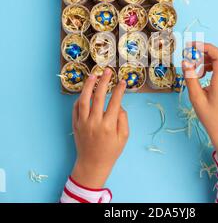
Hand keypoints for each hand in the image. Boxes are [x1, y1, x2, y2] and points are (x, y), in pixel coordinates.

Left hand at [71, 68, 128, 188]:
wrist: (92, 164)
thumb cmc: (111, 151)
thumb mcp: (123, 137)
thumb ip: (123, 119)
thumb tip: (118, 105)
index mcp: (108, 126)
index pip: (114, 102)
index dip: (119, 90)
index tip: (122, 81)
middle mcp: (94, 122)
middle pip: (98, 97)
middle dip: (104, 82)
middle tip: (107, 71)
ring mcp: (83, 123)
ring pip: (84, 100)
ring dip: (88, 86)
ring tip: (93, 75)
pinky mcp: (75, 124)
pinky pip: (76, 108)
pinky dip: (80, 98)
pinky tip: (85, 91)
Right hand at [182, 43, 217, 171]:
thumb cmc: (211, 116)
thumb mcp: (196, 97)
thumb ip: (190, 78)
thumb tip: (186, 62)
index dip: (205, 46)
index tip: (192, 46)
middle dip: (202, 53)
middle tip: (188, 56)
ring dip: (205, 61)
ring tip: (193, 69)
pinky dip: (209, 68)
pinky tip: (200, 76)